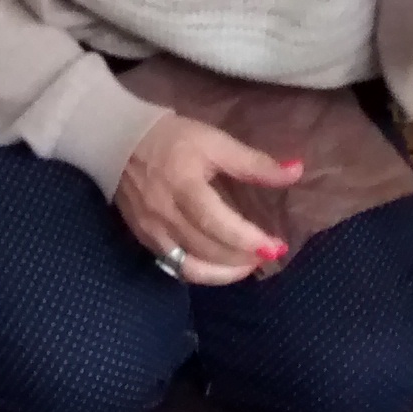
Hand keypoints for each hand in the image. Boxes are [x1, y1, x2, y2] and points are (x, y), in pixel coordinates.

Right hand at [114, 113, 304, 285]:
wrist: (116, 139)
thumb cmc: (171, 138)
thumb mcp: (214, 141)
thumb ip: (254, 162)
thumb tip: (296, 171)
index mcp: (184, 187)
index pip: (218, 224)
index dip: (249, 241)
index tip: (276, 246)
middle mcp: (165, 214)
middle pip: (208, 250)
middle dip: (243, 259)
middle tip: (269, 253)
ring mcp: (152, 231)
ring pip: (192, 267)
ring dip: (225, 273)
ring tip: (248, 265)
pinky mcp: (145, 239)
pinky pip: (175, 267)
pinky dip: (202, 273)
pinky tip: (219, 267)